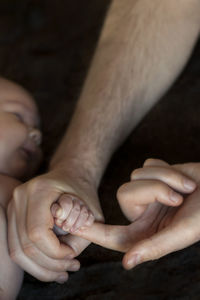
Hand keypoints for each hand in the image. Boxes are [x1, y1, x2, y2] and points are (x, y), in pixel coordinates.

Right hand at [7, 168, 102, 282]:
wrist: (70, 175)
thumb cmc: (82, 193)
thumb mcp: (91, 212)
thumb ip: (81, 236)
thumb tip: (66, 256)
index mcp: (40, 190)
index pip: (38, 232)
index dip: (55, 251)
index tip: (73, 255)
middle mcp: (20, 196)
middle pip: (25, 245)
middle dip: (49, 264)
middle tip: (71, 268)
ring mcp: (12, 205)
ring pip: (17, 250)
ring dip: (41, 268)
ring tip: (62, 273)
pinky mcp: (12, 215)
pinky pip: (16, 246)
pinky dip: (33, 262)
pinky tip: (51, 268)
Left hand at [73, 159, 199, 269]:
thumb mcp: (183, 232)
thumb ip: (154, 247)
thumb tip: (126, 263)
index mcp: (147, 232)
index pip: (113, 234)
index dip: (92, 231)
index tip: (70, 226)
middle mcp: (144, 213)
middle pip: (124, 194)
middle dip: (152, 189)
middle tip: (179, 195)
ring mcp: (148, 192)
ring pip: (135, 176)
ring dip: (164, 177)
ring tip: (186, 186)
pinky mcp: (153, 175)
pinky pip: (146, 165)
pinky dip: (165, 167)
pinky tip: (181, 176)